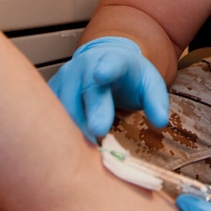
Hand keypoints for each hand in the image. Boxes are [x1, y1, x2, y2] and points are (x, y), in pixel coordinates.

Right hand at [48, 36, 168, 140]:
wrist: (106, 61)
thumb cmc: (129, 76)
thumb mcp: (150, 84)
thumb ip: (157, 102)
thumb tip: (159, 122)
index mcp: (113, 60)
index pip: (110, 63)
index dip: (106, 69)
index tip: (101, 76)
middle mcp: (84, 66)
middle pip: (83, 91)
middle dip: (88, 114)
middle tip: (97, 136)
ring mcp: (65, 77)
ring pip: (63, 105)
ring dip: (72, 128)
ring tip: (86, 150)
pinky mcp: (53, 91)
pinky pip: (50, 113)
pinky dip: (59, 131)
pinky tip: (69, 147)